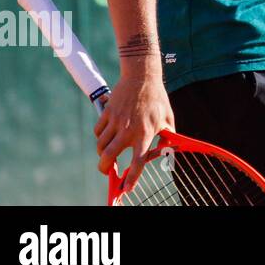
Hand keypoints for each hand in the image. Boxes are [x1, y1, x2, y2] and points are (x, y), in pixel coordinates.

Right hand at [94, 70, 173, 189]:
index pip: (137, 161)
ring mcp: (116, 121)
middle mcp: (128, 130)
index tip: (126, 188)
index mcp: (145, 133)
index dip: (132, 177)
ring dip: (102, 152)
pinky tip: (107, 134)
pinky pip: (98, 132)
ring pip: (100, 145)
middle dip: (104, 169)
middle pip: (108, 157)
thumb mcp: (167, 117)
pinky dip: (100, 136)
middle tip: (107, 170)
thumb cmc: (157, 98)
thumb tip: (166, 149)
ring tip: (109, 152)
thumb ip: (166, 135)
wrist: (142, 77)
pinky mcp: (107, 113)